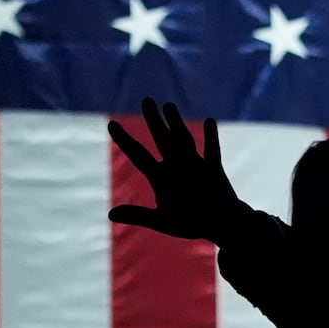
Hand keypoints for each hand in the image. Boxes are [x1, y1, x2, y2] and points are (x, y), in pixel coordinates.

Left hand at [108, 99, 244, 243]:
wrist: (218, 226)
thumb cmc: (190, 224)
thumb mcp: (162, 220)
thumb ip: (138, 215)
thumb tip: (110, 214)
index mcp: (160, 177)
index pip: (138, 154)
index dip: (124, 140)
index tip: (111, 124)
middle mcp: (175, 166)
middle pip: (161, 139)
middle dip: (154, 120)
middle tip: (146, 100)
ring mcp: (195, 166)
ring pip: (183, 139)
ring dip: (176, 123)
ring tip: (168, 106)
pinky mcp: (213, 170)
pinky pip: (211, 152)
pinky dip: (210, 138)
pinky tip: (208, 121)